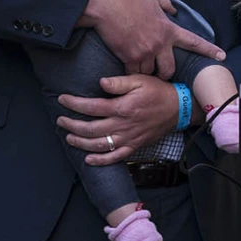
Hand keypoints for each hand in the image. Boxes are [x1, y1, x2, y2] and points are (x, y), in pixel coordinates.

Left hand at [57, 75, 178, 165]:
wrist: (179, 108)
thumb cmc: (159, 91)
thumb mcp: (141, 80)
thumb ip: (119, 82)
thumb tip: (100, 82)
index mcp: (122, 107)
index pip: (91, 107)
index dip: (74, 104)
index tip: (62, 99)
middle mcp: (123, 125)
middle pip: (90, 129)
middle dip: (71, 125)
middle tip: (60, 120)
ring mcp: (128, 138)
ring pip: (98, 145)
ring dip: (80, 142)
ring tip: (68, 136)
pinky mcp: (134, 146)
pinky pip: (115, 157)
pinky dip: (100, 160)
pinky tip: (88, 158)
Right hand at [78, 0, 224, 77]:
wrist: (106, 4)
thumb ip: (165, 5)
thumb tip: (173, 10)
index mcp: (169, 29)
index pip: (194, 41)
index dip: (209, 50)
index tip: (222, 56)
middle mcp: (159, 44)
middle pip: (169, 69)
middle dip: (166, 73)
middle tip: (160, 72)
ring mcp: (144, 52)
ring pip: (150, 73)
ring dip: (146, 72)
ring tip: (139, 66)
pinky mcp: (128, 57)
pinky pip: (133, 73)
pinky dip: (130, 72)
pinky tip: (126, 68)